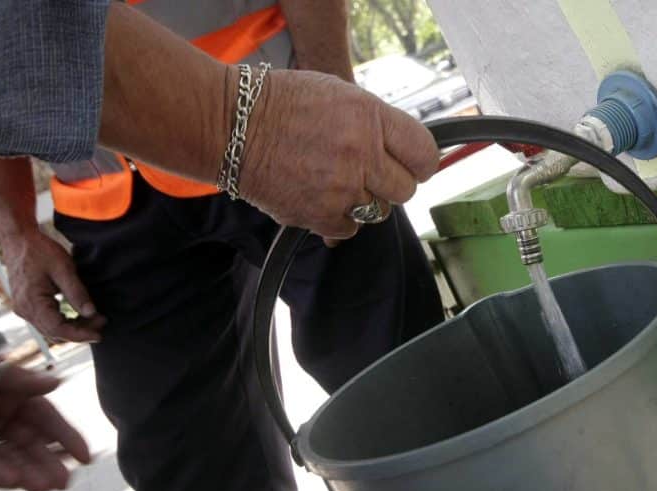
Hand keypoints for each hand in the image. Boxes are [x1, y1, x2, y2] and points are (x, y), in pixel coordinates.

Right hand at [0, 230, 105, 342]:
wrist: (19, 240)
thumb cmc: (40, 250)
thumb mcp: (64, 268)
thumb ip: (77, 292)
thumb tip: (91, 313)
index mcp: (32, 302)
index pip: (57, 329)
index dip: (80, 335)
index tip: (99, 335)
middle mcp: (25, 310)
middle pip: (55, 332)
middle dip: (80, 332)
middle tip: (102, 322)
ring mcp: (24, 309)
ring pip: (51, 329)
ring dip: (74, 328)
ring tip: (96, 319)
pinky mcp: (28, 305)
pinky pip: (47, 321)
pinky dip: (65, 322)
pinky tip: (81, 316)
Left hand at [0, 360, 90, 490]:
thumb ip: (16, 377)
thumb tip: (55, 382)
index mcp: (9, 394)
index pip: (45, 417)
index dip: (66, 436)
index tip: (86, 457)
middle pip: (30, 443)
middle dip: (48, 463)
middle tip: (64, 482)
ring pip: (12, 459)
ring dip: (29, 474)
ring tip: (44, 487)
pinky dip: (0, 475)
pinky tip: (16, 479)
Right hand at [239, 70, 439, 243]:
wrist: (232, 125)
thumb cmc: (283, 105)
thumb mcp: (341, 95)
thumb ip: (378, 123)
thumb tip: (406, 151)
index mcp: (369, 118)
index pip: (424, 154)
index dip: (421, 162)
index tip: (414, 165)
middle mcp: (360, 154)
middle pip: (406, 189)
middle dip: (391, 182)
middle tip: (370, 172)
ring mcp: (341, 189)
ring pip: (379, 211)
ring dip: (364, 200)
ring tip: (336, 178)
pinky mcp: (320, 216)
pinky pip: (350, 229)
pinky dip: (339, 218)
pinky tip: (321, 195)